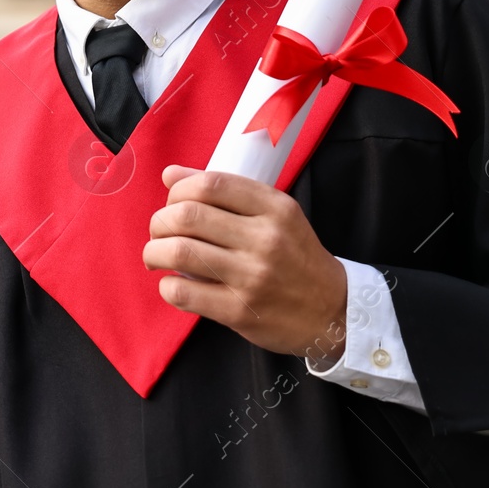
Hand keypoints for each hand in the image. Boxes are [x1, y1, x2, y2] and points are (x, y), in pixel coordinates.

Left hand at [143, 164, 346, 362]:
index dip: (178, 190)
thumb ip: (226, 192)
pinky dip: (167, 286)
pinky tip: (172, 283)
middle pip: (188, 216)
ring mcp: (252, 277)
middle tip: (159, 232)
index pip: (211, 184)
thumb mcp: (275, 215)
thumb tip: (170, 175)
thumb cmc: (296, 257)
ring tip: (155, 256)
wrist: (334, 311)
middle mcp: (265, 239)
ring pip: (180, 252)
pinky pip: (185, 293)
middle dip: (160, 221)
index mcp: (274, 208)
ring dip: (154, 252)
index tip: (172, 202)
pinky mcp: (240, 312)